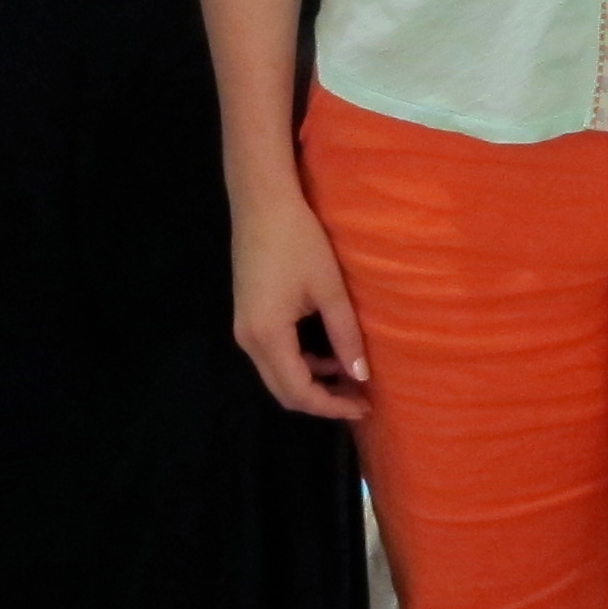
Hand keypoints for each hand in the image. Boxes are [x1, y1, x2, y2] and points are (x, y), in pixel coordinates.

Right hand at [233, 186, 371, 421]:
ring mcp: (244, 329)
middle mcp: (248, 341)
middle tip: (358, 397)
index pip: (299, 392)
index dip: (331, 406)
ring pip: (277, 375)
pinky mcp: (247, 316)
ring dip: (311, 382)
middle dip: (322, 400)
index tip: (364, 405)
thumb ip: (345, 335)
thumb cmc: (299, 241)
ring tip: (348, 375)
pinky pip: (272, 356)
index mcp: (268, 336)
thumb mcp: (329, 288)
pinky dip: (299, 363)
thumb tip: (361, 376)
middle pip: (283, 391)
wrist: (262, 202)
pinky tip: (326, 351)